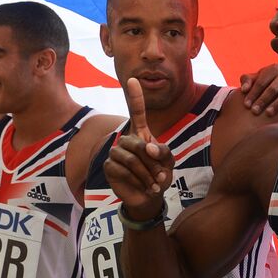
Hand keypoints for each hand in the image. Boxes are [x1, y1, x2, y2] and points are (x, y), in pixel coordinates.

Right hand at [103, 78, 173, 218]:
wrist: (149, 197)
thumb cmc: (159, 175)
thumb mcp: (168, 162)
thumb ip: (163, 151)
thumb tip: (147, 147)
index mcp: (141, 133)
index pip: (136, 112)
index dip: (135, 96)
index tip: (133, 80)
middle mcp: (126, 139)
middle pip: (138, 143)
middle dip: (153, 162)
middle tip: (161, 175)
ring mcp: (115, 151)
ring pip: (131, 158)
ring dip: (147, 174)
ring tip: (154, 184)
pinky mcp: (108, 166)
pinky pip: (123, 170)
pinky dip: (137, 180)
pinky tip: (143, 187)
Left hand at [239, 64, 277, 115]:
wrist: (271, 88)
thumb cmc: (260, 84)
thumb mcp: (252, 79)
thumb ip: (246, 81)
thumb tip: (244, 89)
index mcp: (272, 69)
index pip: (261, 81)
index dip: (253, 93)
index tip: (246, 104)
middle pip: (273, 88)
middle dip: (263, 100)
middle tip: (254, 111)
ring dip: (276, 104)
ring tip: (268, 113)